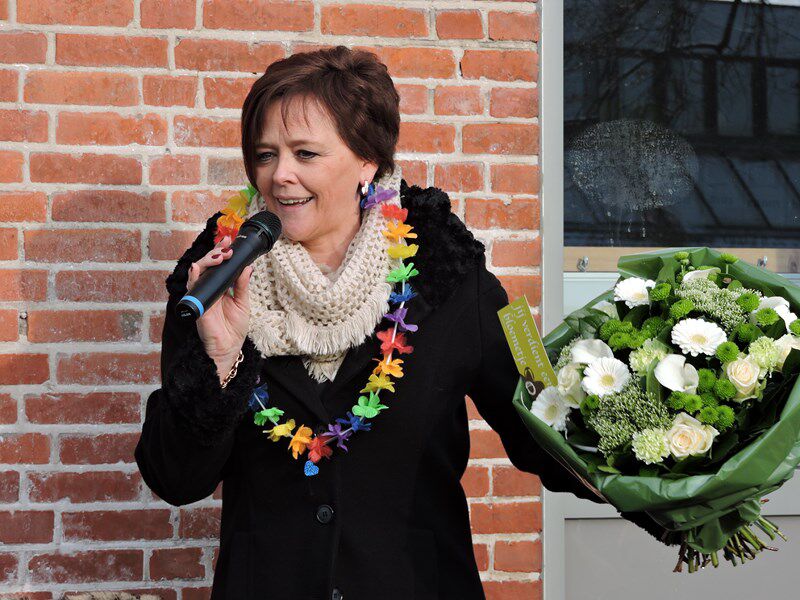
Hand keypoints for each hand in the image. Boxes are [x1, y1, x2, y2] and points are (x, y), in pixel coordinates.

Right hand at [187, 235, 253, 381]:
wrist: (229, 348)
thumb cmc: (234, 328)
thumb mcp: (243, 302)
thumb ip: (243, 285)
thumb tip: (247, 266)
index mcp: (220, 287)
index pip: (218, 265)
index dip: (220, 252)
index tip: (228, 241)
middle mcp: (209, 289)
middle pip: (206, 265)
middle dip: (215, 254)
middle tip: (226, 248)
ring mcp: (202, 296)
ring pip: (197, 273)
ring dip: (206, 262)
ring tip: (219, 256)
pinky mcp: (197, 305)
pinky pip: (192, 289)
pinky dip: (193, 277)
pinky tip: (196, 268)